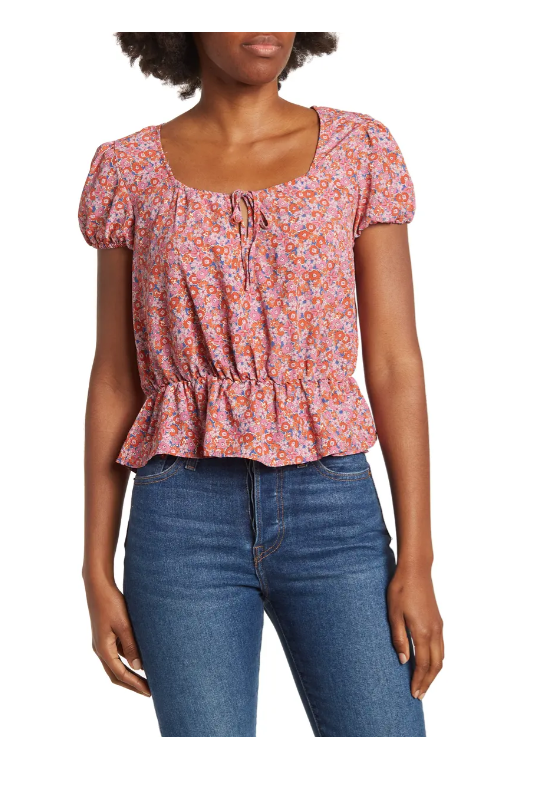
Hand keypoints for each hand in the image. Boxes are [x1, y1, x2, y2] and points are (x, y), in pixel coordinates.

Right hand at [84, 577, 150, 696]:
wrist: (98, 587)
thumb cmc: (111, 603)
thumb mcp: (124, 624)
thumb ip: (131, 646)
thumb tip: (139, 667)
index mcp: (103, 649)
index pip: (120, 674)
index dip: (135, 684)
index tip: (149, 692)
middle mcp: (100, 649)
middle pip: (116, 675)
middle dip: (132, 684)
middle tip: (149, 691)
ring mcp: (102, 643)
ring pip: (116, 665)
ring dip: (130, 673)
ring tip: (148, 678)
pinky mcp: (105, 636)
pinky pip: (117, 654)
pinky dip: (128, 660)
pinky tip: (141, 659)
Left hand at [387, 565, 443, 699]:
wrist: (416, 570)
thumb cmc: (401, 589)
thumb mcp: (393, 614)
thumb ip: (399, 638)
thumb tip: (403, 661)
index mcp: (423, 632)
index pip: (423, 664)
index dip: (419, 681)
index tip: (414, 694)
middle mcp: (435, 631)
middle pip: (436, 665)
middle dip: (428, 682)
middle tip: (419, 694)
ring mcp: (439, 626)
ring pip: (441, 657)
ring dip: (434, 672)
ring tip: (424, 683)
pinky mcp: (438, 621)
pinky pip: (441, 647)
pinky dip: (437, 660)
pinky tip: (428, 662)